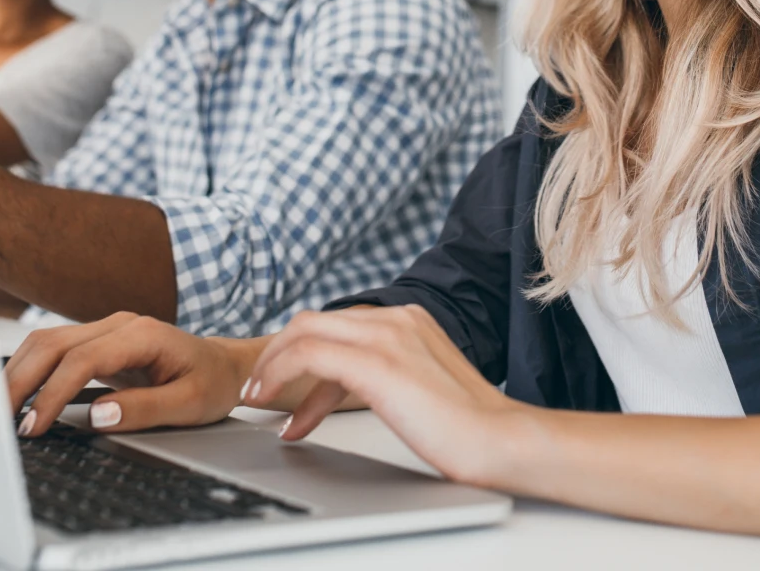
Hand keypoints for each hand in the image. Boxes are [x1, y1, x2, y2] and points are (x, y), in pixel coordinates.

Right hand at [4, 312, 245, 436]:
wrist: (225, 366)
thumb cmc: (213, 384)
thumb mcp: (191, 404)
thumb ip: (145, 410)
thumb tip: (98, 416)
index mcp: (142, 335)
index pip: (81, 360)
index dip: (52, 394)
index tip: (34, 426)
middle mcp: (119, 324)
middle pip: (53, 344)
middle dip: (20, 382)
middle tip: (1, 423)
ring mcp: (106, 329)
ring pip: (46, 342)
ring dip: (19, 374)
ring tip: (2, 413)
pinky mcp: (98, 341)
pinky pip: (55, 350)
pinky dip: (31, 371)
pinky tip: (19, 397)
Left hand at [243, 305, 527, 486]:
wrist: (500, 440)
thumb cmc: (468, 428)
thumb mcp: (421, 385)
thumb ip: (389, 373)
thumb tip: (350, 389)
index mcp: (409, 319)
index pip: (338, 323)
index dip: (303, 354)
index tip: (286, 389)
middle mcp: (396, 317)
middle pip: (313, 320)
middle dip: (277, 354)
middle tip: (262, 389)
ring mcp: (387, 337)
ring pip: (304, 332)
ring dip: (272, 366)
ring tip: (259, 399)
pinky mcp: (378, 364)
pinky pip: (309, 356)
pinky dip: (280, 375)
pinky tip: (274, 404)